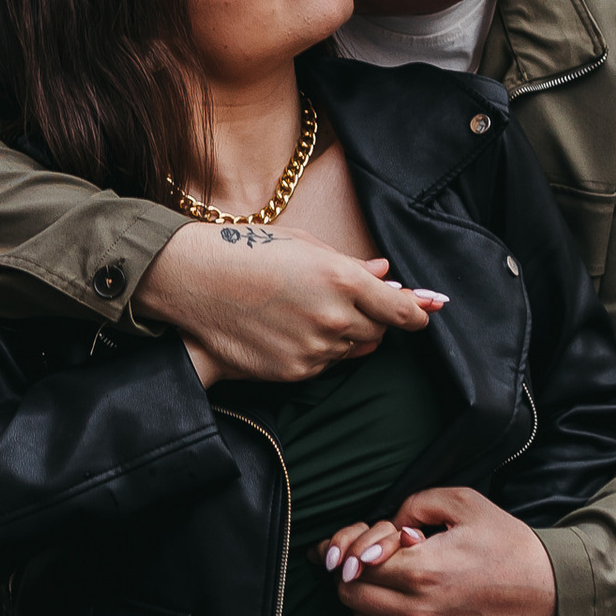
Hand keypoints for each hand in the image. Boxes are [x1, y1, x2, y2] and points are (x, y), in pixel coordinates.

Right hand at [139, 223, 444, 385]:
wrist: (190, 281)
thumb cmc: (244, 251)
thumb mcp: (302, 244)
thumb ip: (349, 264)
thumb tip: (384, 272)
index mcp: (342, 278)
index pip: (402, 308)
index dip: (418, 311)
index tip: (424, 310)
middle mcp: (335, 318)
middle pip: (381, 331)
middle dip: (375, 318)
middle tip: (351, 302)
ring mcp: (315, 349)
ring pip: (352, 349)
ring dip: (345, 335)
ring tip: (308, 310)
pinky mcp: (294, 371)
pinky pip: (325, 365)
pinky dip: (319, 351)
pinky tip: (290, 329)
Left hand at [322, 484, 558, 615]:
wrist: (549, 593)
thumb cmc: (509, 546)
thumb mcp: (466, 504)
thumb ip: (417, 503)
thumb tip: (390, 523)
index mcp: (422, 570)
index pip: (356, 564)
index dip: (359, 547)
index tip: (378, 541)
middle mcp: (417, 611)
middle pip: (352, 596)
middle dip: (355, 574)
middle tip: (376, 560)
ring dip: (364, 603)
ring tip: (387, 584)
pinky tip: (386, 615)